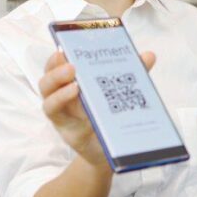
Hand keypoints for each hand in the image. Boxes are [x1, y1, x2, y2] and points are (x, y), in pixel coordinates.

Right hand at [39, 50, 156, 167]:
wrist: (112, 152)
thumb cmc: (112, 118)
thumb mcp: (122, 93)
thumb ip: (133, 73)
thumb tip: (149, 55)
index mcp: (75, 84)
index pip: (59, 65)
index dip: (59, 54)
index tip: (66, 45)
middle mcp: (63, 96)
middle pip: (49, 78)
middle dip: (56, 66)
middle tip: (70, 61)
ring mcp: (62, 112)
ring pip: (47, 94)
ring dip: (56, 80)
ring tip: (72, 73)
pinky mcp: (64, 128)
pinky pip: (54, 111)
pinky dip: (61, 99)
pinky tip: (75, 92)